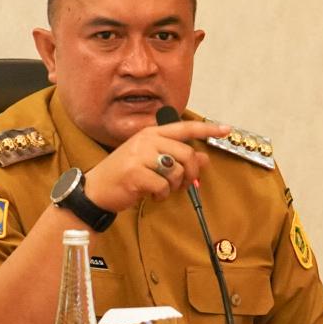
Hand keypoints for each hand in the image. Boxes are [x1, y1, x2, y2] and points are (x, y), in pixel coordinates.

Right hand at [85, 120, 231, 210]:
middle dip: (191, 173)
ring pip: (176, 171)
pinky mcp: (135, 173)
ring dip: (174, 186)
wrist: (96, 189)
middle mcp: (146, 140)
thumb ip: (176, 157)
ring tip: (161, 189)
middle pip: (187, 154)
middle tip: (185, 184)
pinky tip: (151, 195)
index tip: (225, 129)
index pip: (184, 128)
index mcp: (151, 133)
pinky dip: (162, 195)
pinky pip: (163, 186)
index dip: (207, 129)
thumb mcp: (151, 161)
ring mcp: (139, 156)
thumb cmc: (125, 174)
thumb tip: (204, 157)